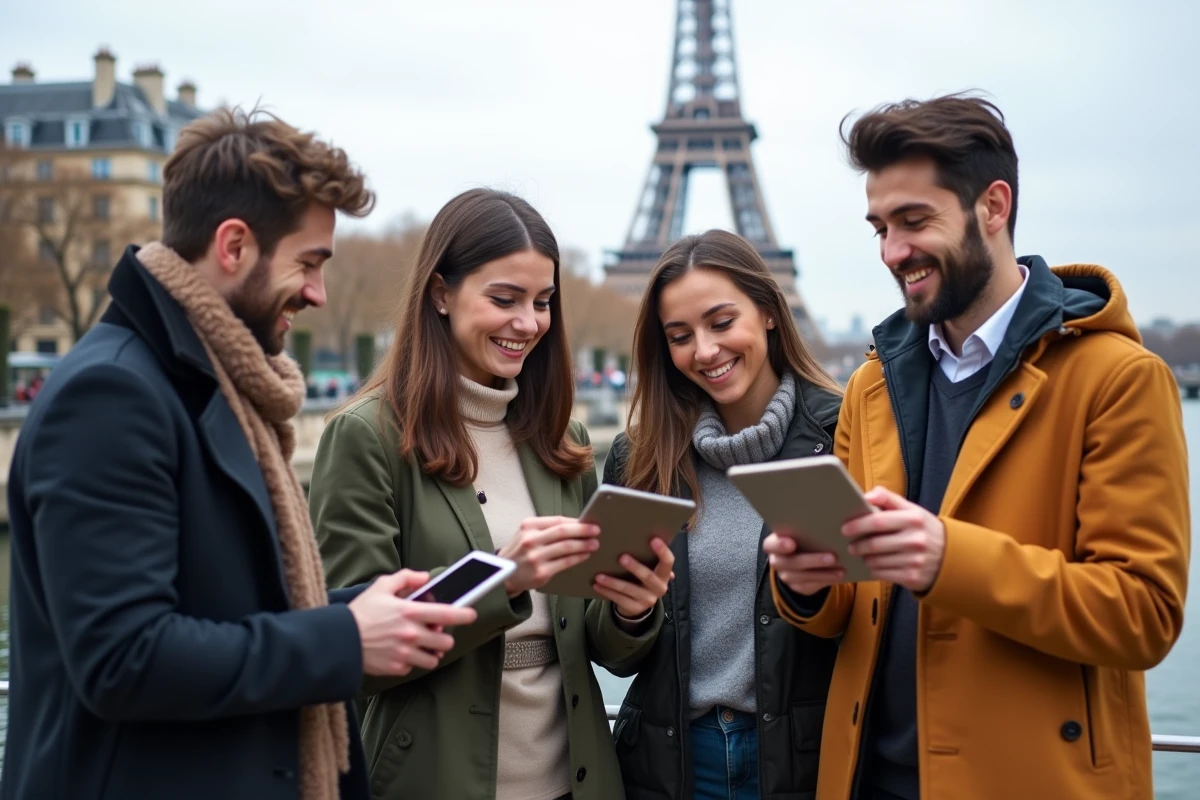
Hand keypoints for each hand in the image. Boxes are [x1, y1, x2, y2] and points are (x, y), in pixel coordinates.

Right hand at [349, 569, 477, 676]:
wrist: (339, 640)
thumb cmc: (361, 611)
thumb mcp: (381, 586)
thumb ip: (406, 578)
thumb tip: (425, 578)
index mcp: (410, 612)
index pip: (446, 614)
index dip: (464, 615)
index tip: (472, 615)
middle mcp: (410, 634)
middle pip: (445, 642)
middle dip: (443, 638)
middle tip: (435, 633)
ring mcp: (404, 653)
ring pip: (433, 659)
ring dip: (431, 652)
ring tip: (421, 645)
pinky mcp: (396, 668)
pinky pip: (414, 667)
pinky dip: (412, 661)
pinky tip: (401, 652)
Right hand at [498, 516, 601, 595]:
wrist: (504, 574)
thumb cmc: (520, 551)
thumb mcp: (527, 533)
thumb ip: (547, 528)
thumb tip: (576, 525)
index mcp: (529, 526)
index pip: (558, 520)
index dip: (576, 522)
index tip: (589, 522)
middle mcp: (531, 540)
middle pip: (563, 532)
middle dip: (583, 530)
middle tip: (596, 530)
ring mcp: (535, 556)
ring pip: (566, 547)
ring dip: (584, 545)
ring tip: (595, 544)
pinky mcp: (541, 572)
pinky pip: (565, 562)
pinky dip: (578, 557)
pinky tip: (585, 555)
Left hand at [593, 536, 674, 621]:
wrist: (638, 604)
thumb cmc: (641, 578)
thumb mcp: (648, 568)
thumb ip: (646, 556)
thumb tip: (636, 532)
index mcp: (664, 574)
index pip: (668, 562)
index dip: (662, 551)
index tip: (653, 539)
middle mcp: (660, 588)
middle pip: (648, 576)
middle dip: (635, 567)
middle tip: (621, 557)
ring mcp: (648, 600)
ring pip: (629, 590)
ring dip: (613, 582)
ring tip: (599, 575)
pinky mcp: (635, 608)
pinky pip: (619, 599)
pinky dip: (607, 591)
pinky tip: (597, 585)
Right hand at [764, 532, 843, 595]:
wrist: (804, 557)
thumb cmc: (804, 537)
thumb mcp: (802, 531)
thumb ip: (806, 528)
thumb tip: (825, 519)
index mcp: (774, 543)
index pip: (770, 545)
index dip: (779, 545)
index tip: (792, 543)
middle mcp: (777, 561)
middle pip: (789, 563)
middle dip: (811, 561)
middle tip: (832, 557)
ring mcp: (786, 576)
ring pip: (801, 577)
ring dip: (822, 574)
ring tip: (840, 570)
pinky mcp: (797, 586)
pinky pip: (809, 586)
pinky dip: (825, 581)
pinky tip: (838, 576)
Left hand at [843, 486, 945, 591]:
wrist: (950, 557)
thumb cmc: (922, 529)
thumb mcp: (911, 510)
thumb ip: (888, 499)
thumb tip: (866, 496)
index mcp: (914, 518)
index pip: (878, 520)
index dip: (858, 525)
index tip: (845, 528)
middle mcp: (916, 539)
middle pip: (874, 544)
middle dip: (857, 545)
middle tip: (849, 546)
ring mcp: (915, 560)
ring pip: (876, 561)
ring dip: (864, 558)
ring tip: (860, 554)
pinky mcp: (912, 577)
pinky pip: (882, 574)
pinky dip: (872, 570)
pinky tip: (871, 565)